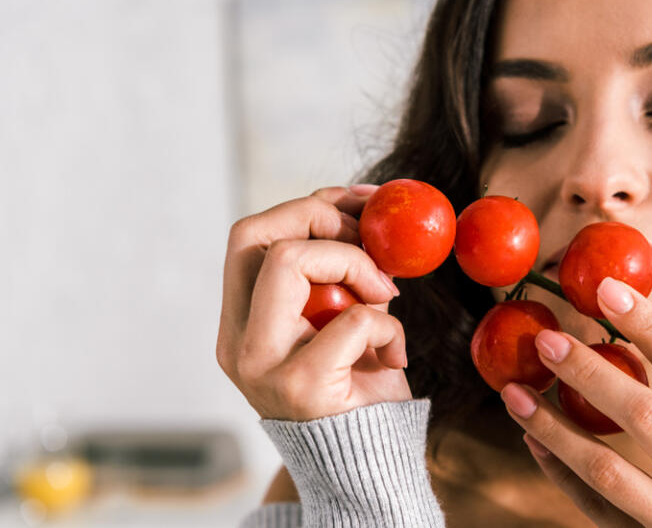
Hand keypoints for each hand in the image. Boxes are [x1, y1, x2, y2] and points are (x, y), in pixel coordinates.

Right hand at [216, 185, 411, 420]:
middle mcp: (239, 343)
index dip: (306, 206)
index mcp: (242, 324)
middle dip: (322, 219)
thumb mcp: (344, 320)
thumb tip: (365, 207)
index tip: (361, 203)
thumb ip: (340, 275)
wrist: (368, 465)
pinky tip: (395, 353)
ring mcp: (262, 366)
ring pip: (288, 261)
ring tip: (386, 296)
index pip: (248, 237)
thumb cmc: (360, 389)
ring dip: (356, 265)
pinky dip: (388, 324)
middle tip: (371, 242)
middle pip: (256, 235)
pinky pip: (351, 318)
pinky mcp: (301, 386)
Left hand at [500, 277, 651, 526]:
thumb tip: (627, 339)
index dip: (648, 325)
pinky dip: (559, 471)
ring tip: (515, 393)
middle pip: (643, 415)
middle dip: (588, 372)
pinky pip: (594, 507)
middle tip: (545, 341)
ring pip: (605, 468)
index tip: (606, 291)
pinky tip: (534, 440)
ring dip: (552, 426)